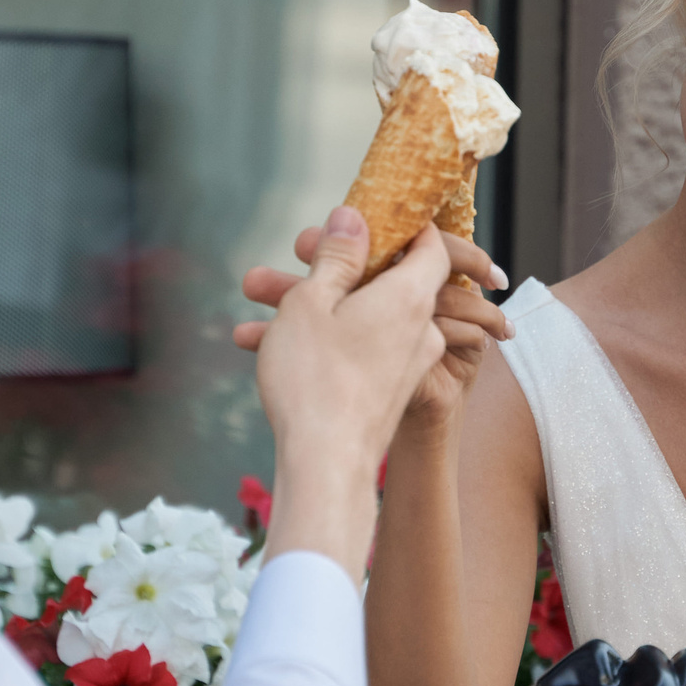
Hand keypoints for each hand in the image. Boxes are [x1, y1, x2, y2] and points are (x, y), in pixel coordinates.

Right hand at [228, 209, 486, 579]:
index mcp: (410, 295)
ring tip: (252, 325)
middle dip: (334, 276)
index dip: (407, 227)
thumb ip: (336, 257)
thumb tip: (355, 216)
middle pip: (389, 283)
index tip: (374, 221)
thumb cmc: (315, 381)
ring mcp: (410, 365)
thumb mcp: (312, 303)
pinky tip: (274, 358)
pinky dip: (327, 349)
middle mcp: (421, 328)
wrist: (327, 469)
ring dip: (318, 317)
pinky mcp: (393, 395)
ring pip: (366, 323)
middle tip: (274, 276)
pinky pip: (364, 355)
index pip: (433, 245)